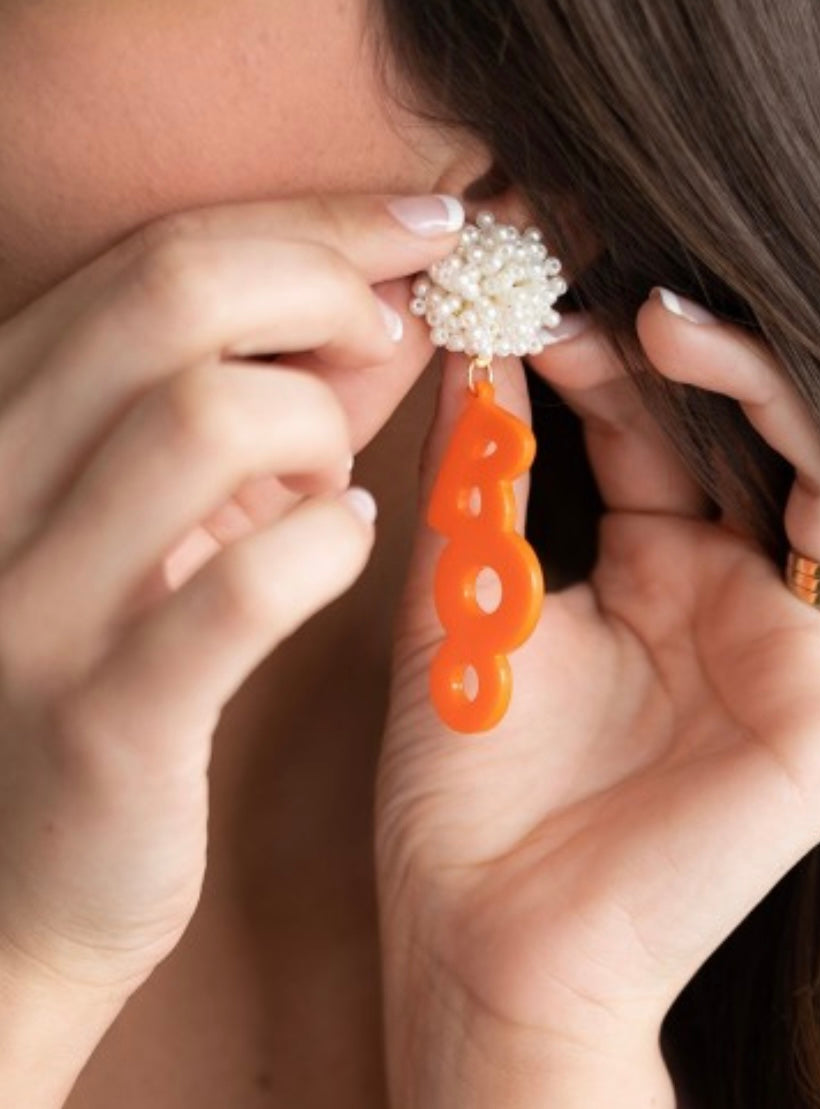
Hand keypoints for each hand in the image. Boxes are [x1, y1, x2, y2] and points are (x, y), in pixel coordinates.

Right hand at [0, 192, 462, 1000]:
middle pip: (176, 296)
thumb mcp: (153, 513)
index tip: (427, 220)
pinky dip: (328, 543)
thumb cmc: (104, 667)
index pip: (162, 256)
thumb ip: (246, 406)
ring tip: (332, 480)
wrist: (14, 878)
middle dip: (328, 287)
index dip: (316, 221)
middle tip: (393, 336)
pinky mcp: (100, 719)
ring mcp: (27, 602)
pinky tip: (347, 543)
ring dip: (317, 429)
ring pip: (205, 416)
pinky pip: (243, 585)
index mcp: (4, 415)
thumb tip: (378, 304)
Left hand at [376, 288, 819, 1101]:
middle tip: (631, 307)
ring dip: (797, 412)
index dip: (611, 369)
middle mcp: (730, 602)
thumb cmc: (464, 789)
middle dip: (704, 368)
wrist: (487, 939)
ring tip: (701, 340)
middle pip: (757, 448)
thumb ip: (475, 493)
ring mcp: (793, 662)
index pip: (657, 435)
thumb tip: (465, 363)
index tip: (546, 309)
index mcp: (649, 573)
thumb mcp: (463, 612)